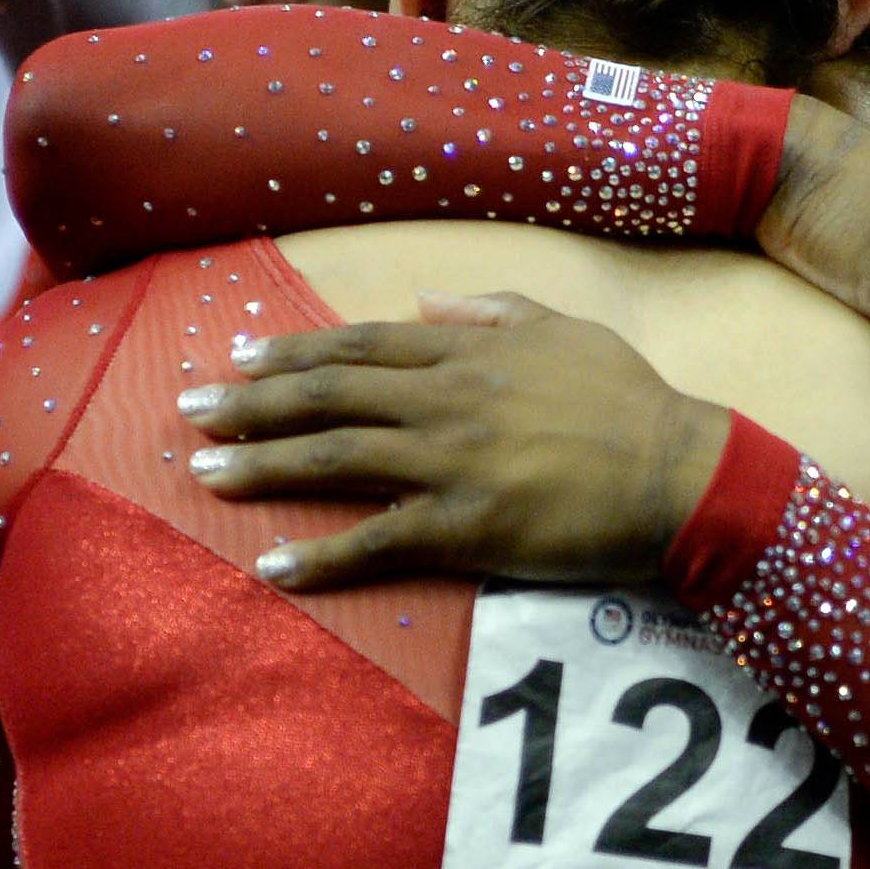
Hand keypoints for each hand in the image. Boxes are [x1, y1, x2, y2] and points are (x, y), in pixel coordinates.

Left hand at [181, 292, 731, 592]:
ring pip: (335, 459)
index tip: (239, 357)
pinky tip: (272, 565)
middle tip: (189, 411)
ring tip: (205, 473)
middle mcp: (444, 401)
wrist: (680, 472)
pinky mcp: (465, 527)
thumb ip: (493, 311)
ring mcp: (450, 464)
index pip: (358, 348)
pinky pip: (377, 540)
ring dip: (262, 465)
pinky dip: (320, 555)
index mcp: (466, 353)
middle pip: (327, 397)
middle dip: (251, 403)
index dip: (292, 352)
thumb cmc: (630, 402)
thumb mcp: (565, 329)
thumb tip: (429, 304)